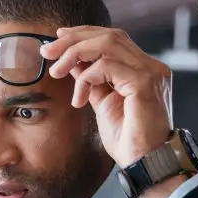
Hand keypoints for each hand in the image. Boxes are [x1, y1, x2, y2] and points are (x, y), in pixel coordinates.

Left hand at [41, 26, 172, 168]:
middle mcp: (150, 66)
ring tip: (56, 71)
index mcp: (142, 69)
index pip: (112, 38)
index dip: (83, 34)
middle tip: (47, 51)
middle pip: (109, 35)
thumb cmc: (128, 140)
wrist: (145, 163)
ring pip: (107, 44)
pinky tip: (79, 99)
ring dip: (75, 53)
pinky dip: (86, 78)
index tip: (57, 40)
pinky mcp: (144, 83)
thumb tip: (73, 63)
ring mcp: (150, 72)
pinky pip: (107, 66)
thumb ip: (92, 81)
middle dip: (73, 39)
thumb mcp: (103, 104)